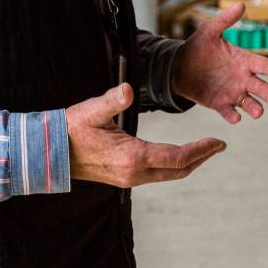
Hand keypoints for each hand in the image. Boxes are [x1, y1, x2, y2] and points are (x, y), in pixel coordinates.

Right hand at [66, 83, 225, 187]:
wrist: (49, 153)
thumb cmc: (70, 129)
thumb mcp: (92, 110)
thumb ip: (112, 100)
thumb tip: (127, 88)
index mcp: (132, 157)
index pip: (178, 157)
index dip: (201, 149)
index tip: (219, 142)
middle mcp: (134, 173)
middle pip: (178, 170)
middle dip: (200, 157)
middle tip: (218, 146)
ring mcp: (128, 178)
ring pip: (168, 174)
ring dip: (188, 163)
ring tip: (203, 150)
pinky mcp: (123, 178)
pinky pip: (156, 174)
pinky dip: (172, 166)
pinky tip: (174, 156)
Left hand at [172, 2, 267, 123]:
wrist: (178, 66)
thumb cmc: (198, 47)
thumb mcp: (209, 31)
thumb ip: (225, 20)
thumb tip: (241, 4)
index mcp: (244, 60)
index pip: (264, 65)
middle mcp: (243, 78)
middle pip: (262, 88)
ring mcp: (232, 92)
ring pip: (249, 103)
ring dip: (255, 108)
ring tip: (258, 112)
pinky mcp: (220, 104)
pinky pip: (229, 112)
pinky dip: (233, 116)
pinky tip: (235, 118)